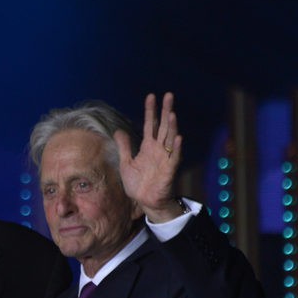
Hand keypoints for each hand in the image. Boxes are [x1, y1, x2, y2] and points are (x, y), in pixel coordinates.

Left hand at [114, 92, 182, 222]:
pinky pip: (174, 158)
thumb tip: (118, 130)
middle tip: (169, 95)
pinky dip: (176, 148)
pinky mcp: (169, 170)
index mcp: (148, 147)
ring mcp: (165, 159)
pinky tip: (178, 138)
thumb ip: (124, 147)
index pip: (149, 125)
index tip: (151, 96)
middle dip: (165, 111)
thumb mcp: (126, 164)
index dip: (150, 111)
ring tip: (172, 113)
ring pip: (170, 139)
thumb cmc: (138, 184)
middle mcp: (158, 150)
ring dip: (171, 126)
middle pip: (163, 127)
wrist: (145, 202)